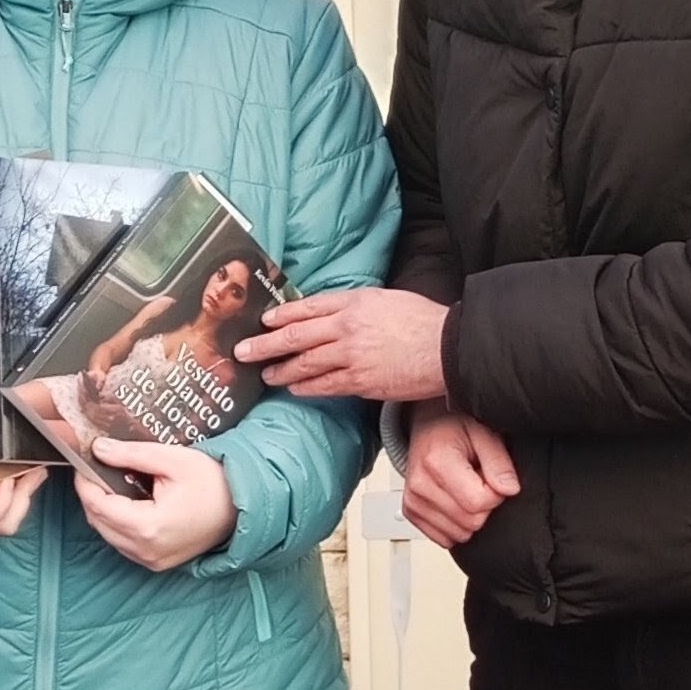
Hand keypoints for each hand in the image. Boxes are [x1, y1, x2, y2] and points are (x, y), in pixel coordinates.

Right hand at [0, 426, 46, 535]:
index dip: (1, 503)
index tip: (7, 478)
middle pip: (1, 523)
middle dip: (22, 499)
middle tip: (33, 471)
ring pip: (9, 518)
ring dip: (27, 496)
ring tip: (36, 470)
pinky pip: (10, 507)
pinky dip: (24, 491)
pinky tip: (29, 471)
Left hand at [75, 441, 237, 569]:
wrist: (243, 506)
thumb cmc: (214, 482)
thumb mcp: (172, 460)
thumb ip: (131, 454)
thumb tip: (99, 449)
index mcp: (148, 527)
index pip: (97, 505)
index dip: (85, 481)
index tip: (84, 461)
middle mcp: (146, 550)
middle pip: (98, 522)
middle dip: (92, 495)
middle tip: (96, 469)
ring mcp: (152, 560)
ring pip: (108, 535)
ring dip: (104, 511)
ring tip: (112, 484)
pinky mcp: (158, 562)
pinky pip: (124, 544)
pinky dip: (119, 524)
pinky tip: (128, 504)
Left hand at [234, 288, 450, 401]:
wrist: (447, 347)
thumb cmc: (423, 321)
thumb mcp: (385, 299)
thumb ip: (356, 306)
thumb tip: (333, 315)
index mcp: (353, 303)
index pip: (306, 308)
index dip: (280, 315)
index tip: (264, 321)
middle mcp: (346, 328)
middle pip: (294, 336)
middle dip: (265, 345)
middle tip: (244, 351)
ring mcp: (351, 356)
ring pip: (304, 364)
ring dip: (281, 371)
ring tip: (266, 375)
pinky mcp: (360, 382)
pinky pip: (324, 386)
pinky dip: (305, 388)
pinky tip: (294, 390)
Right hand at [401, 403, 520, 549]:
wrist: (427, 427)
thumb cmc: (454, 427)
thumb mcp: (484, 433)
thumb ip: (499, 462)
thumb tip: (509, 489)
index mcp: (437, 462)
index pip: (478, 503)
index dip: (496, 493)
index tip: (492, 477)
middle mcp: (419, 485)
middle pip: (471, 522)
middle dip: (484, 505)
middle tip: (478, 480)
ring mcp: (413, 502)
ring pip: (460, 534)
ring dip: (470, 514)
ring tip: (465, 486)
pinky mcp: (412, 513)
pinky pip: (446, 538)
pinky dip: (456, 523)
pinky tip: (454, 498)